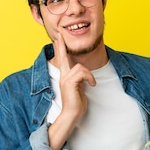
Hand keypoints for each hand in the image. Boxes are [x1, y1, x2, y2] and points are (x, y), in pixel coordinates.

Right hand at [46, 31, 95, 149]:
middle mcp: (63, 76)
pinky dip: (90, 78)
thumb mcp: (79, 88)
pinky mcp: (70, 83)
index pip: (62, 60)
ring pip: (80, 67)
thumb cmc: (76, 104)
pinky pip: (82, 73)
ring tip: (92, 83)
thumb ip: (79, 80)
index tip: (58, 40)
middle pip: (63, 57)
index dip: (61, 50)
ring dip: (89, 75)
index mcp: (65, 77)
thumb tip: (83, 74)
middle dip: (62, 46)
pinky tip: (92, 85)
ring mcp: (65, 79)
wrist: (72, 115)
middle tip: (59, 35)